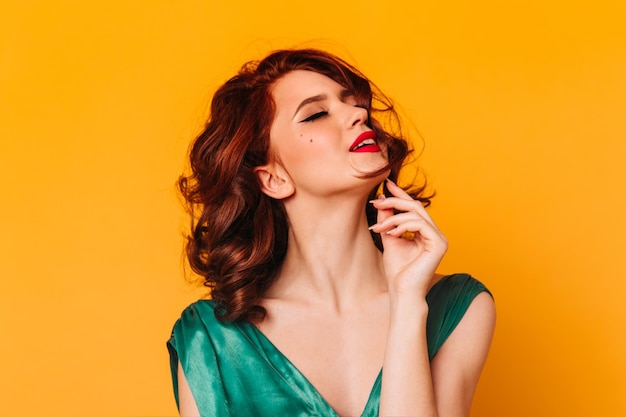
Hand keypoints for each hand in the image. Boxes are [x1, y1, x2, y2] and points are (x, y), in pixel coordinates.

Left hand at [369, 180, 447, 296]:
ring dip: (393, 217)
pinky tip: (391, 234)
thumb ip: (388, 220)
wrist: (402, 291)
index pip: (414, 208)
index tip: (386, 184)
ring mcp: (440, 238)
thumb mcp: (389, 238)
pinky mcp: (440, 244)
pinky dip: (403, 225)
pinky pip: (420, 224)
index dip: (401, 194)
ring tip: (379, 228)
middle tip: (377, 202)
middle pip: (416, 207)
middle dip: (394, 201)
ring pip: (416, 213)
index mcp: (426, 232)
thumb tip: (382, 200)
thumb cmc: (397, 270)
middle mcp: (435, 233)